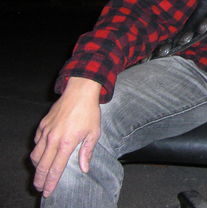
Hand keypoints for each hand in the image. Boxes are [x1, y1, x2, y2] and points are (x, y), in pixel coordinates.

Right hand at [31, 77, 101, 197]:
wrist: (80, 92)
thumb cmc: (89, 112)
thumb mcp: (94, 133)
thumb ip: (87, 152)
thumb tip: (84, 168)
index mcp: (66, 143)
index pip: (55, 169)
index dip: (50, 182)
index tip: (47, 191)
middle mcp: (53, 139)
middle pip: (41, 165)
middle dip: (39, 179)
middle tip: (39, 187)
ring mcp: (46, 132)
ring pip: (35, 155)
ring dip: (36, 166)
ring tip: (40, 173)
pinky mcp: (42, 125)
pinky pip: (36, 142)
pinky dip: (37, 151)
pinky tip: (41, 154)